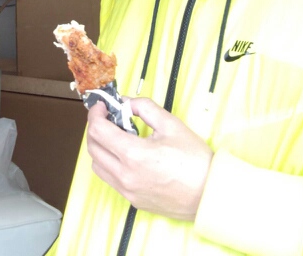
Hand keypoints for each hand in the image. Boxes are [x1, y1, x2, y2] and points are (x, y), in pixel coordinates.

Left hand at [86, 97, 212, 220]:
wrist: (210, 194)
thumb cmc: (195, 160)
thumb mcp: (171, 124)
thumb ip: (144, 107)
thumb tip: (125, 102)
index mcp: (133, 155)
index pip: (97, 130)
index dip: (95, 114)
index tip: (102, 106)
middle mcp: (125, 175)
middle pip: (92, 148)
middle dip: (95, 128)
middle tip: (107, 118)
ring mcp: (128, 191)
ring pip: (98, 166)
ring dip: (100, 148)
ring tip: (117, 137)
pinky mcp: (133, 201)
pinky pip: (111, 180)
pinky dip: (110, 164)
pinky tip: (126, 156)